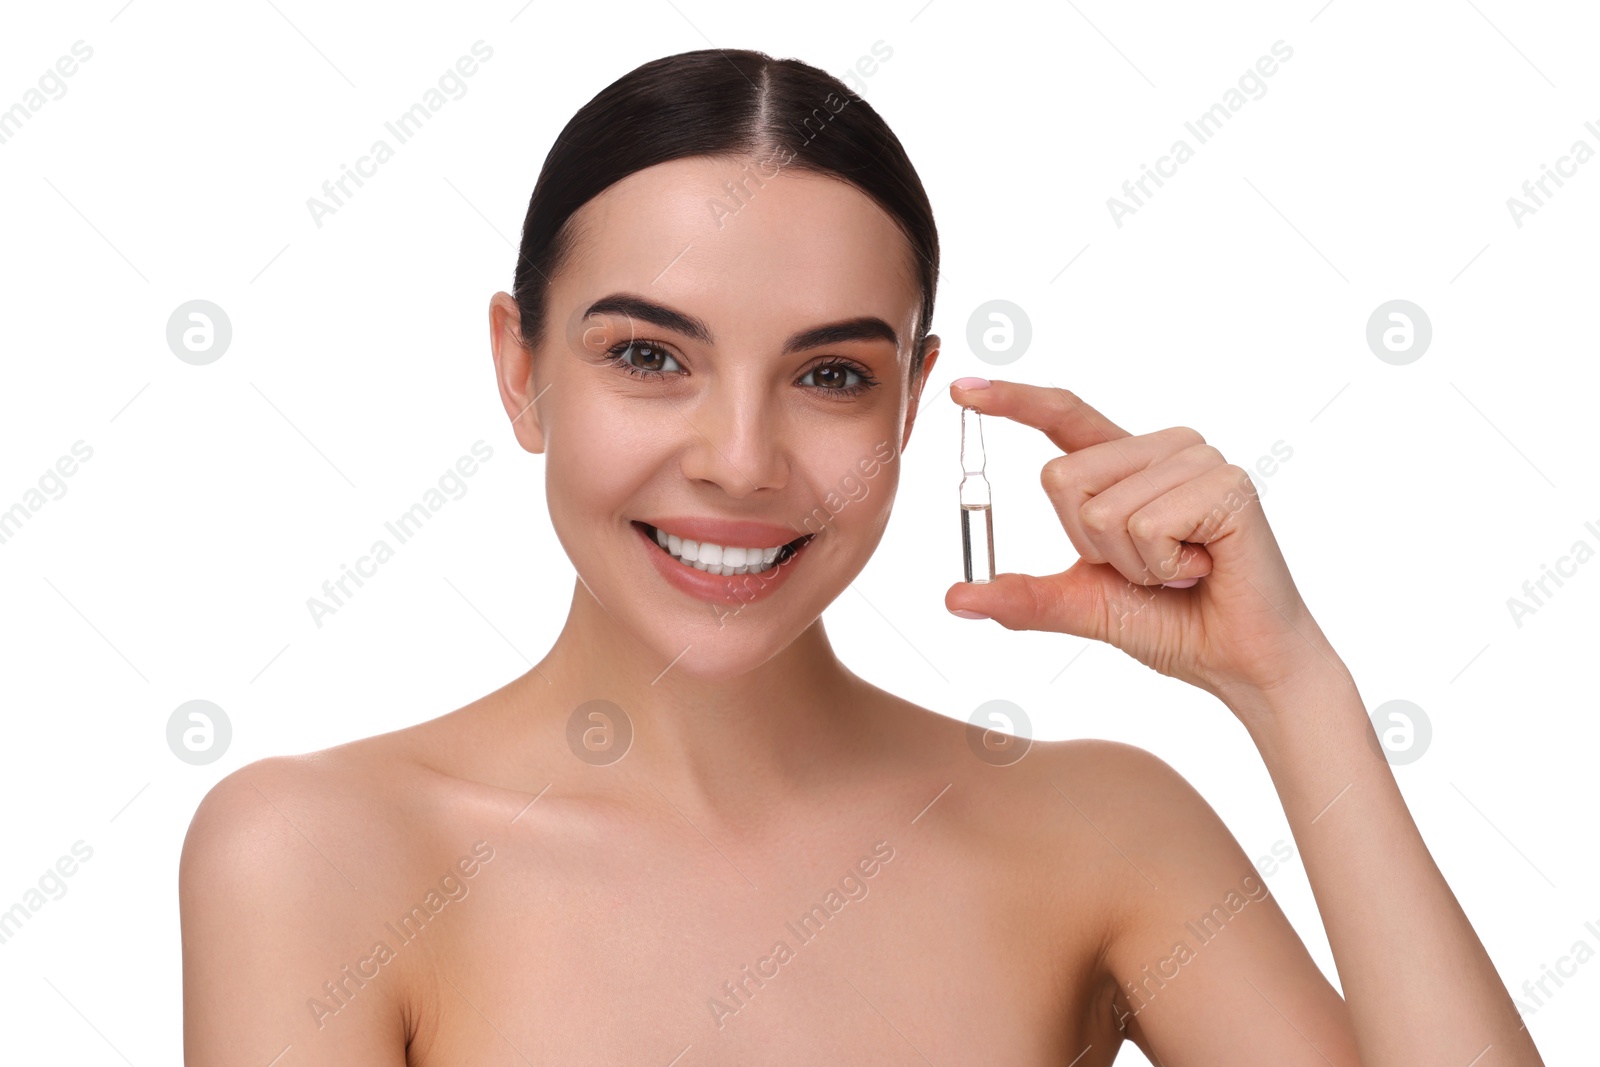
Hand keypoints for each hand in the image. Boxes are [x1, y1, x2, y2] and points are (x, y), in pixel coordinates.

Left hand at [944, 379, 1345, 704]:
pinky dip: (1163, 567)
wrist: (1237, 663)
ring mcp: (1197, 460)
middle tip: (1148, 568)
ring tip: (1180, 570)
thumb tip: (954, 597)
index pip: (1062, 416)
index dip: (1013, 400)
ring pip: (1103, 509)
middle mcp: (1161, 449)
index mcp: (1125, 465)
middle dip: (1091, 547)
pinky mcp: (1226, 484)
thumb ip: (1022, 596)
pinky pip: (1147, 526)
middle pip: (1062, 478)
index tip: (961, 390)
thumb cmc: (1170, 624)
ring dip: (1132, 564)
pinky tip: (1202, 568)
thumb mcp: (1081, 605)